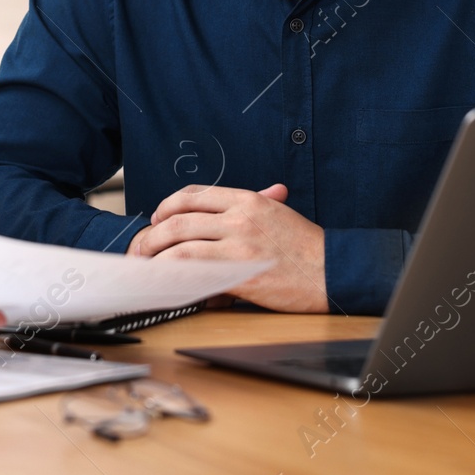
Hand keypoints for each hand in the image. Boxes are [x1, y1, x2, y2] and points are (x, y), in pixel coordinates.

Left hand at [127, 184, 328, 312]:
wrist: (334, 272)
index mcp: (248, 200)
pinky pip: (195, 269)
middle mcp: (240, 217)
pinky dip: (173, 273)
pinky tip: (164, 280)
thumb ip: (249, 210)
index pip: (195, 194)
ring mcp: (239, 244)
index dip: (168, 205)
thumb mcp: (278, 216)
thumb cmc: (309, 249)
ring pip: (180, 243)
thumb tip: (223, 215)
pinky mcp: (239, 272)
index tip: (158, 217)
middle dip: (152, 233)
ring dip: (155, 254)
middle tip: (141, 246)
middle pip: (179, 218)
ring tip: (145, 266)